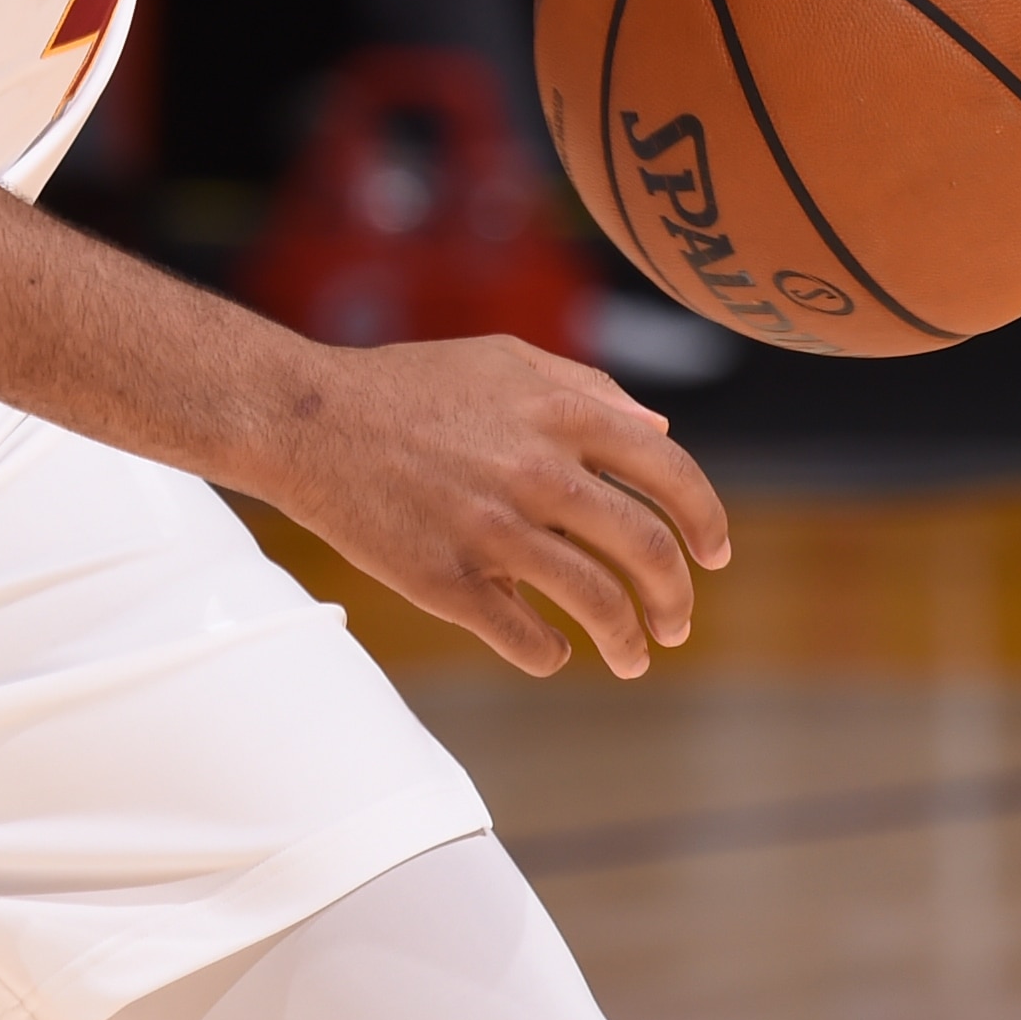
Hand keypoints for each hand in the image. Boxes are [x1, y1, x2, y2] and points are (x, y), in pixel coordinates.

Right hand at [254, 335, 732, 675]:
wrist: (305, 419)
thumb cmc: (406, 386)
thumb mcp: (504, 360)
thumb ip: (588, 388)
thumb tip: (661, 433)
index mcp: (560, 415)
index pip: (671, 475)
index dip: (707, 522)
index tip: (715, 557)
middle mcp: (538, 473)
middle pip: (647, 551)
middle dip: (676, 599)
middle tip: (675, 624)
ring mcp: (493, 531)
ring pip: (598, 606)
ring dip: (628, 643)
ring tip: (632, 658)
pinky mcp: (447, 581)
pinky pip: (527, 640)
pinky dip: (554, 656)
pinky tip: (555, 652)